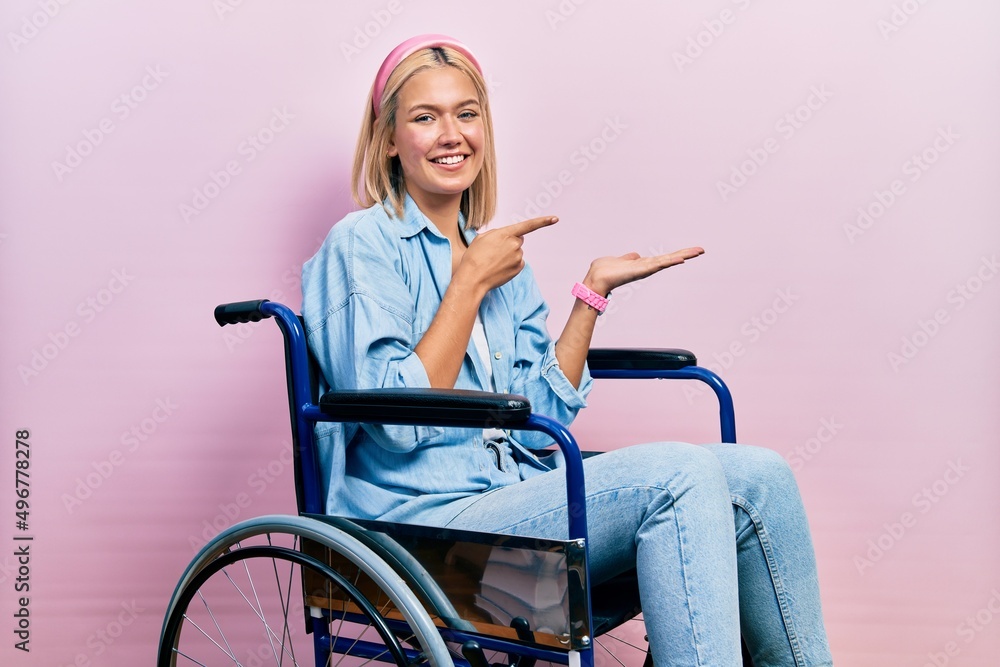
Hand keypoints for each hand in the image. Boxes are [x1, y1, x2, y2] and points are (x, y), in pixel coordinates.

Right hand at [457, 216, 557, 292]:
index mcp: (505, 233)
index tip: (555, 219)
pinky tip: (498, 268)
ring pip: (517, 252)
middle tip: (494, 252)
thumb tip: (506, 238)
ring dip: (508, 255)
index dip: (543, 221)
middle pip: (518, 240)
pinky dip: (510, 265)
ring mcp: (518, 257)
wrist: (473, 278)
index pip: (528, 225)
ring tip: (493, 261)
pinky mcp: (519, 268)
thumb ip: (497, 234)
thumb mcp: (482, 238)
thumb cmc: (474, 257)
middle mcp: (515, 244)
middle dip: (510, 243)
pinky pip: (517, 263)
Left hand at [584, 246, 704, 295]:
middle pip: (669, 259)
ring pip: (668, 261)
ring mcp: (645, 269)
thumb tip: (635, 256)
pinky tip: (681, 259)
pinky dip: (670, 261)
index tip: (688, 253)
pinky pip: (659, 264)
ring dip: (683, 255)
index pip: (662, 258)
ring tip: (698, 251)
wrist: (596, 279)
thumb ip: (628, 258)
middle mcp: (646, 267)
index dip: (675, 255)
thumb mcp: (619, 260)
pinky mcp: (642, 270)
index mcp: (642, 264)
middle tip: (701, 250)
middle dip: (685, 254)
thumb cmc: (604, 271)